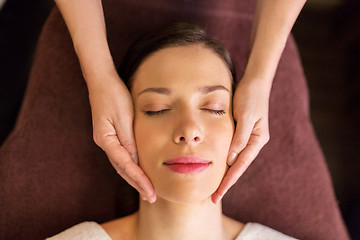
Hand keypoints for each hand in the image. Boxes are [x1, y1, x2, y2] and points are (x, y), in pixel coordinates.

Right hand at [88, 73, 155, 202]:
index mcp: (107, 140)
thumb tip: (137, 161)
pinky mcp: (110, 136)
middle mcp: (105, 143)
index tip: (151, 191)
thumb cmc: (114, 96)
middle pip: (122, 169)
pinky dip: (131, 166)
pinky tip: (139, 170)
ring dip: (134, 177)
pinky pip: (122, 156)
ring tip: (147, 189)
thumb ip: (130, 141)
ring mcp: (106, 140)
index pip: (126, 166)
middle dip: (137, 183)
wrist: (102, 81)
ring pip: (122, 165)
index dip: (139, 180)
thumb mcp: (124, 118)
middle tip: (151, 196)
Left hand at [212, 78, 269, 203]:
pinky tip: (218, 167)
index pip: (240, 165)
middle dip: (226, 182)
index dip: (229, 180)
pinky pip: (233, 151)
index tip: (219, 193)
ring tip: (214, 188)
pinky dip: (226, 161)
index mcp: (257, 140)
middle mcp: (254, 142)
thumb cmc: (250, 97)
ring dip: (226, 174)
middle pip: (238, 167)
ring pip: (236, 161)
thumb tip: (230, 159)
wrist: (254, 82)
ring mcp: (249, 138)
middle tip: (213, 198)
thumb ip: (239, 138)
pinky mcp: (242, 132)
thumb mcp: (245, 116)